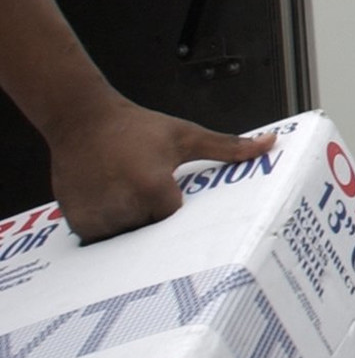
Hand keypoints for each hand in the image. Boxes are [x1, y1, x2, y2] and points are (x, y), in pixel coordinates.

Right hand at [48, 98, 276, 243]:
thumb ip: (229, 146)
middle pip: (156, 229)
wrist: (82, 120)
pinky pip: (105, 237)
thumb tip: (271, 143)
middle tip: (151, 190)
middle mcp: (125, 206)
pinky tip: (113, 198)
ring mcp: (100, 217)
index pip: (180, 220)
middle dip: (158, 214)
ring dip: (135, 220)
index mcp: (154, 187)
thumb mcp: (185, 136)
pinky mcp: (80, 222)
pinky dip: (112, 224)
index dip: (182, 210)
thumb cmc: (136, 127)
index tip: (183, 200)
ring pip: (131, 236)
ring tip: (130, 191)